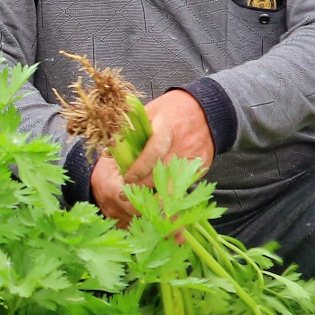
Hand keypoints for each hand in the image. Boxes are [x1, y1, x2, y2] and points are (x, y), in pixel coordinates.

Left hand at [89, 89, 215, 227]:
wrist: (205, 111)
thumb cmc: (171, 110)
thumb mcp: (149, 112)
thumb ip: (130, 131)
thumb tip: (109, 151)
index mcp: (167, 128)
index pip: (154, 151)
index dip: (140, 167)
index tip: (127, 178)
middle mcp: (183, 145)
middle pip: (163, 172)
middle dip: (143, 186)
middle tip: (125, 196)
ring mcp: (194, 158)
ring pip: (174, 183)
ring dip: (156, 195)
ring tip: (139, 203)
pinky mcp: (201, 167)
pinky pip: (184, 184)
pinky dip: (170, 193)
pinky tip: (156, 200)